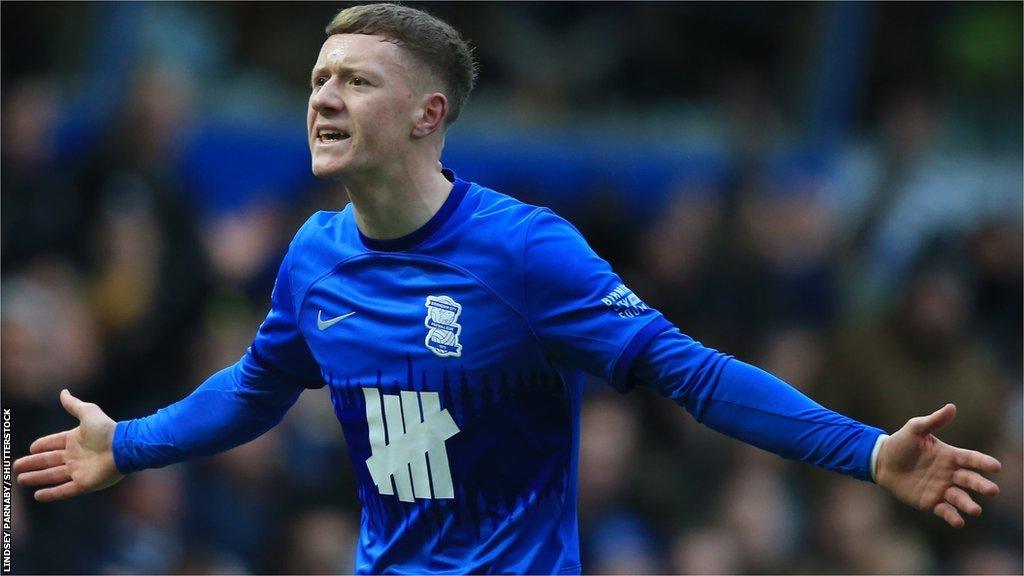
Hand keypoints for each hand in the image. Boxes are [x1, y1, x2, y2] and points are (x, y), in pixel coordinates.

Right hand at [13, 389, 123, 500]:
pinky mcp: (84, 484)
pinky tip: (37, 495)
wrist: (123, 447)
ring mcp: (79, 471)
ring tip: (21, 479)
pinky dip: (51, 494)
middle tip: (16, 467)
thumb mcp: (88, 412)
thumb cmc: (106, 429)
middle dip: (33, 464)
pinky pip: (64, 490)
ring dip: (37, 478)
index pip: (54, 443)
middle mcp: (76, 456)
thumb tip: (63, 392)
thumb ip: (74, 404)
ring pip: (53, 476)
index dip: (42, 445)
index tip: (30, 448)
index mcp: (76, 440)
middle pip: (49, 461)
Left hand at [875, 403, 1000, 527]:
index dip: (983, 462)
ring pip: (960, 498)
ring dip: (968, 504)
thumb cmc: (900, 443)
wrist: (881, 461)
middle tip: (992, 491)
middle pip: (970, 480)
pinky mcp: (930, 502)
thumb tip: (952, 407)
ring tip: (975, 510)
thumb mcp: (915, 429)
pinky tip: (958, 521)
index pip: (971, 459)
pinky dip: (953, 516)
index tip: (996, 467)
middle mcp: (950, 474)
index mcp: (949, 456)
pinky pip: (944, 510)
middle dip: (981, 486)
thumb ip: (933, 421)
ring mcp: (941, 489)